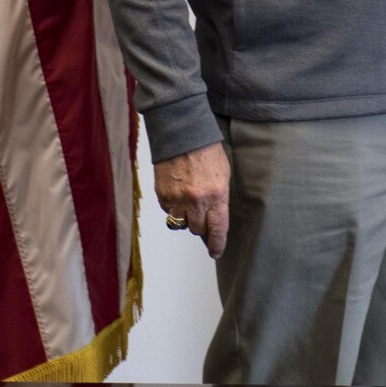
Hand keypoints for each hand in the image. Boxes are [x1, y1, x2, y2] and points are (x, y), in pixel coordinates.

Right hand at [154, 142, 231, 257]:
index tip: (216, 251)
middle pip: (198, 229)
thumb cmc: (207, 151)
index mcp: (217, 195)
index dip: (217, 244)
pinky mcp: (162, 194)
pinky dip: (173, 207)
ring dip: (186, 218)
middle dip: (201, 226)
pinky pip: (168, 211)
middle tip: (202, 215)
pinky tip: (178, 193)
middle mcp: (196, 201)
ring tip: (189, 203)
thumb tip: (215, 218)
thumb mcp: (223, 175)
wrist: (182, 135)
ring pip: (180, 224)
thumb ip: (219, 198)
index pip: (218, 229)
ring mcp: (177, 199)